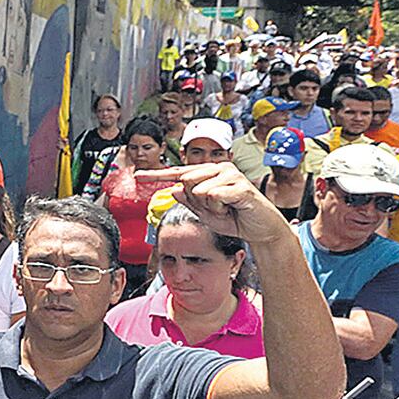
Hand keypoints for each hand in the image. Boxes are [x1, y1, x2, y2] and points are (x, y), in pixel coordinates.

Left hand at [132, 163, 289, 242]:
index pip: (178, 173)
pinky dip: (219, 208)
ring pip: (198, 189)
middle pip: (186, 182)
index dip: (156, 175)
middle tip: (216, 210)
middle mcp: (218, 168)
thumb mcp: (205, 213)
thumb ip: (188, 201)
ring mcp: (230, 174)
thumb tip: (173, 189)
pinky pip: (213, 195)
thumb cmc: (233, 219)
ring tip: (225, 210)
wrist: (261, 230)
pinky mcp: (240, 185)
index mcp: (208, 173)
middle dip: (196, 202)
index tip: (137, 175)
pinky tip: (232, 208)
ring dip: (209, 207)